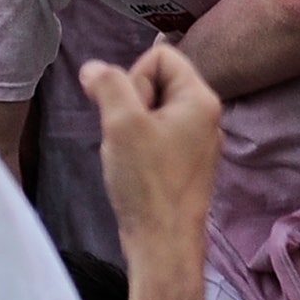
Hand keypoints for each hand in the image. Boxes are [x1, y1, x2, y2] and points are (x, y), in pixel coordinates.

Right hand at [83, 43, 222, 251]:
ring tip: (129, 156)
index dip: (135, 76)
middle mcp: (206, 115)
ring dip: (131, 128)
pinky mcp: (186, 164)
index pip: (161, 54)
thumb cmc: (147, 182)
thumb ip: (108, 85)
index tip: (129, 112)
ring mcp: (197, 141)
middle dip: (131, 103)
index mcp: (200, 98)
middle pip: (157, 81)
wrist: (164, 244)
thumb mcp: (121, 123)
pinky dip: (138, 147)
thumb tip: (93, 68)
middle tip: (127, 137)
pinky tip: (134, 172)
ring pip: (152, 111)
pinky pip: (156, 136)